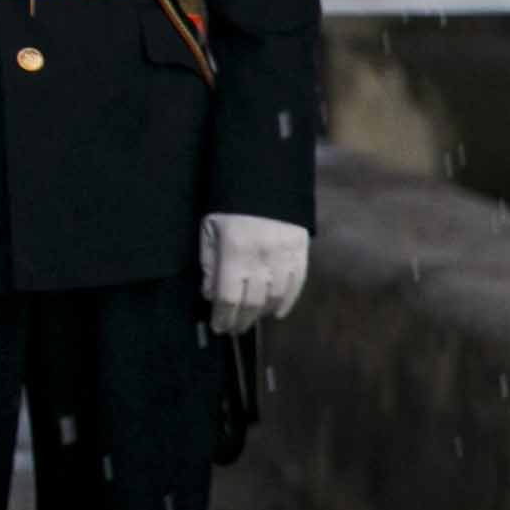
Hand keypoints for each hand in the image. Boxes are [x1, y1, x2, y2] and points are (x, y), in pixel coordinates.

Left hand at [201, 212, 308, 334]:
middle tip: (233, 329)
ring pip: (275, 298)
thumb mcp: (209, 230)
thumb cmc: (229, 206)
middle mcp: (261, 258)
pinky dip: (286, 303)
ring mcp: (284, 257)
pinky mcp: (301, 253)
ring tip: (250, 319)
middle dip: (240, 320)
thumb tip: (210, 294)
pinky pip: (296, 286)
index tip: (219, 328)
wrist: (265, 180)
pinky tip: (276, 312)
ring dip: (261, 314)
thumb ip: (209, 262)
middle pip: (252, 302)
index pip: (229, 297)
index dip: (223, 317)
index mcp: (234, 252)